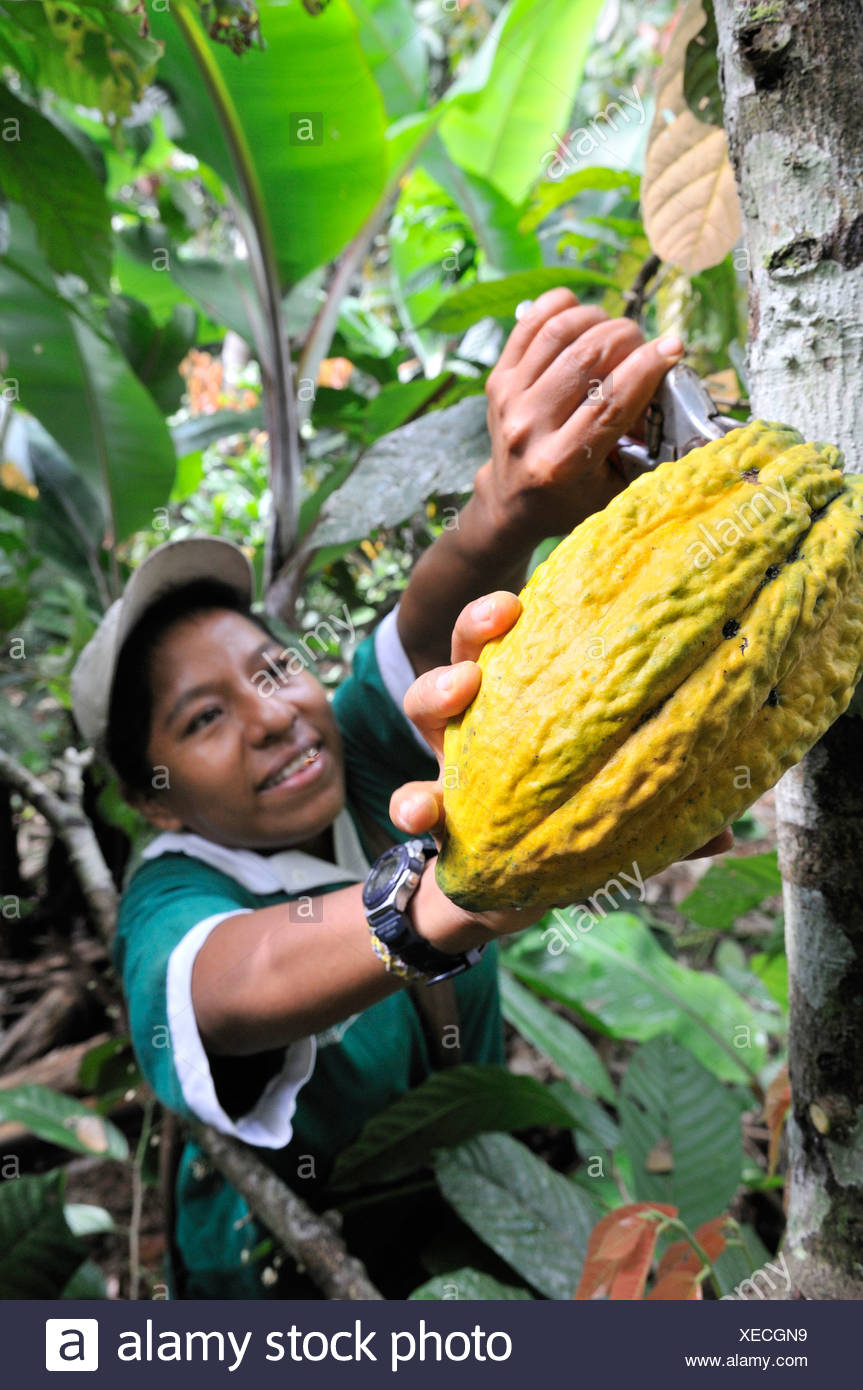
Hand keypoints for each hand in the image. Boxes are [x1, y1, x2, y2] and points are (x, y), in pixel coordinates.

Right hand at [390, 591, 732, 931]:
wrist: (502, 906)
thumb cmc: (566, 843)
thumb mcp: (620, 832)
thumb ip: (665, 828)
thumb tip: (729, 834)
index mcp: (534, 713)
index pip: (531, 645)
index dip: (539, 614)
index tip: (550, 592)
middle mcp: (487, 723)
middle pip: (472, 649)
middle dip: (479, 626)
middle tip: (504, 614)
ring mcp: (449, 761)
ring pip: (424, 703)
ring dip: (436, 689)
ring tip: (460, 689)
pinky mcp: (427, 813)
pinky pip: (405, 797)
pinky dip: (408, 800)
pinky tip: (421, 809)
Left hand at [476, 286, 685, 546]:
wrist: (511, 501)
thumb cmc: (572, 496)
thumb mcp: (614, 488)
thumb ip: (643, 444)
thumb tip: (672, 384)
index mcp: (562, 464)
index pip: (610, 402)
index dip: (647, 367)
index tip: (673, 346)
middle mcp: (530, 430)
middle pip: (585, 359)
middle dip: (625, 337)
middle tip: (641, 344)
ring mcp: (509, 401)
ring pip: (558, 333)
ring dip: (596, 319)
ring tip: (614, 331)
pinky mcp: (497, 380)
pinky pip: (530, 325)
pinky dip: (560, 306)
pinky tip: (582, 312)